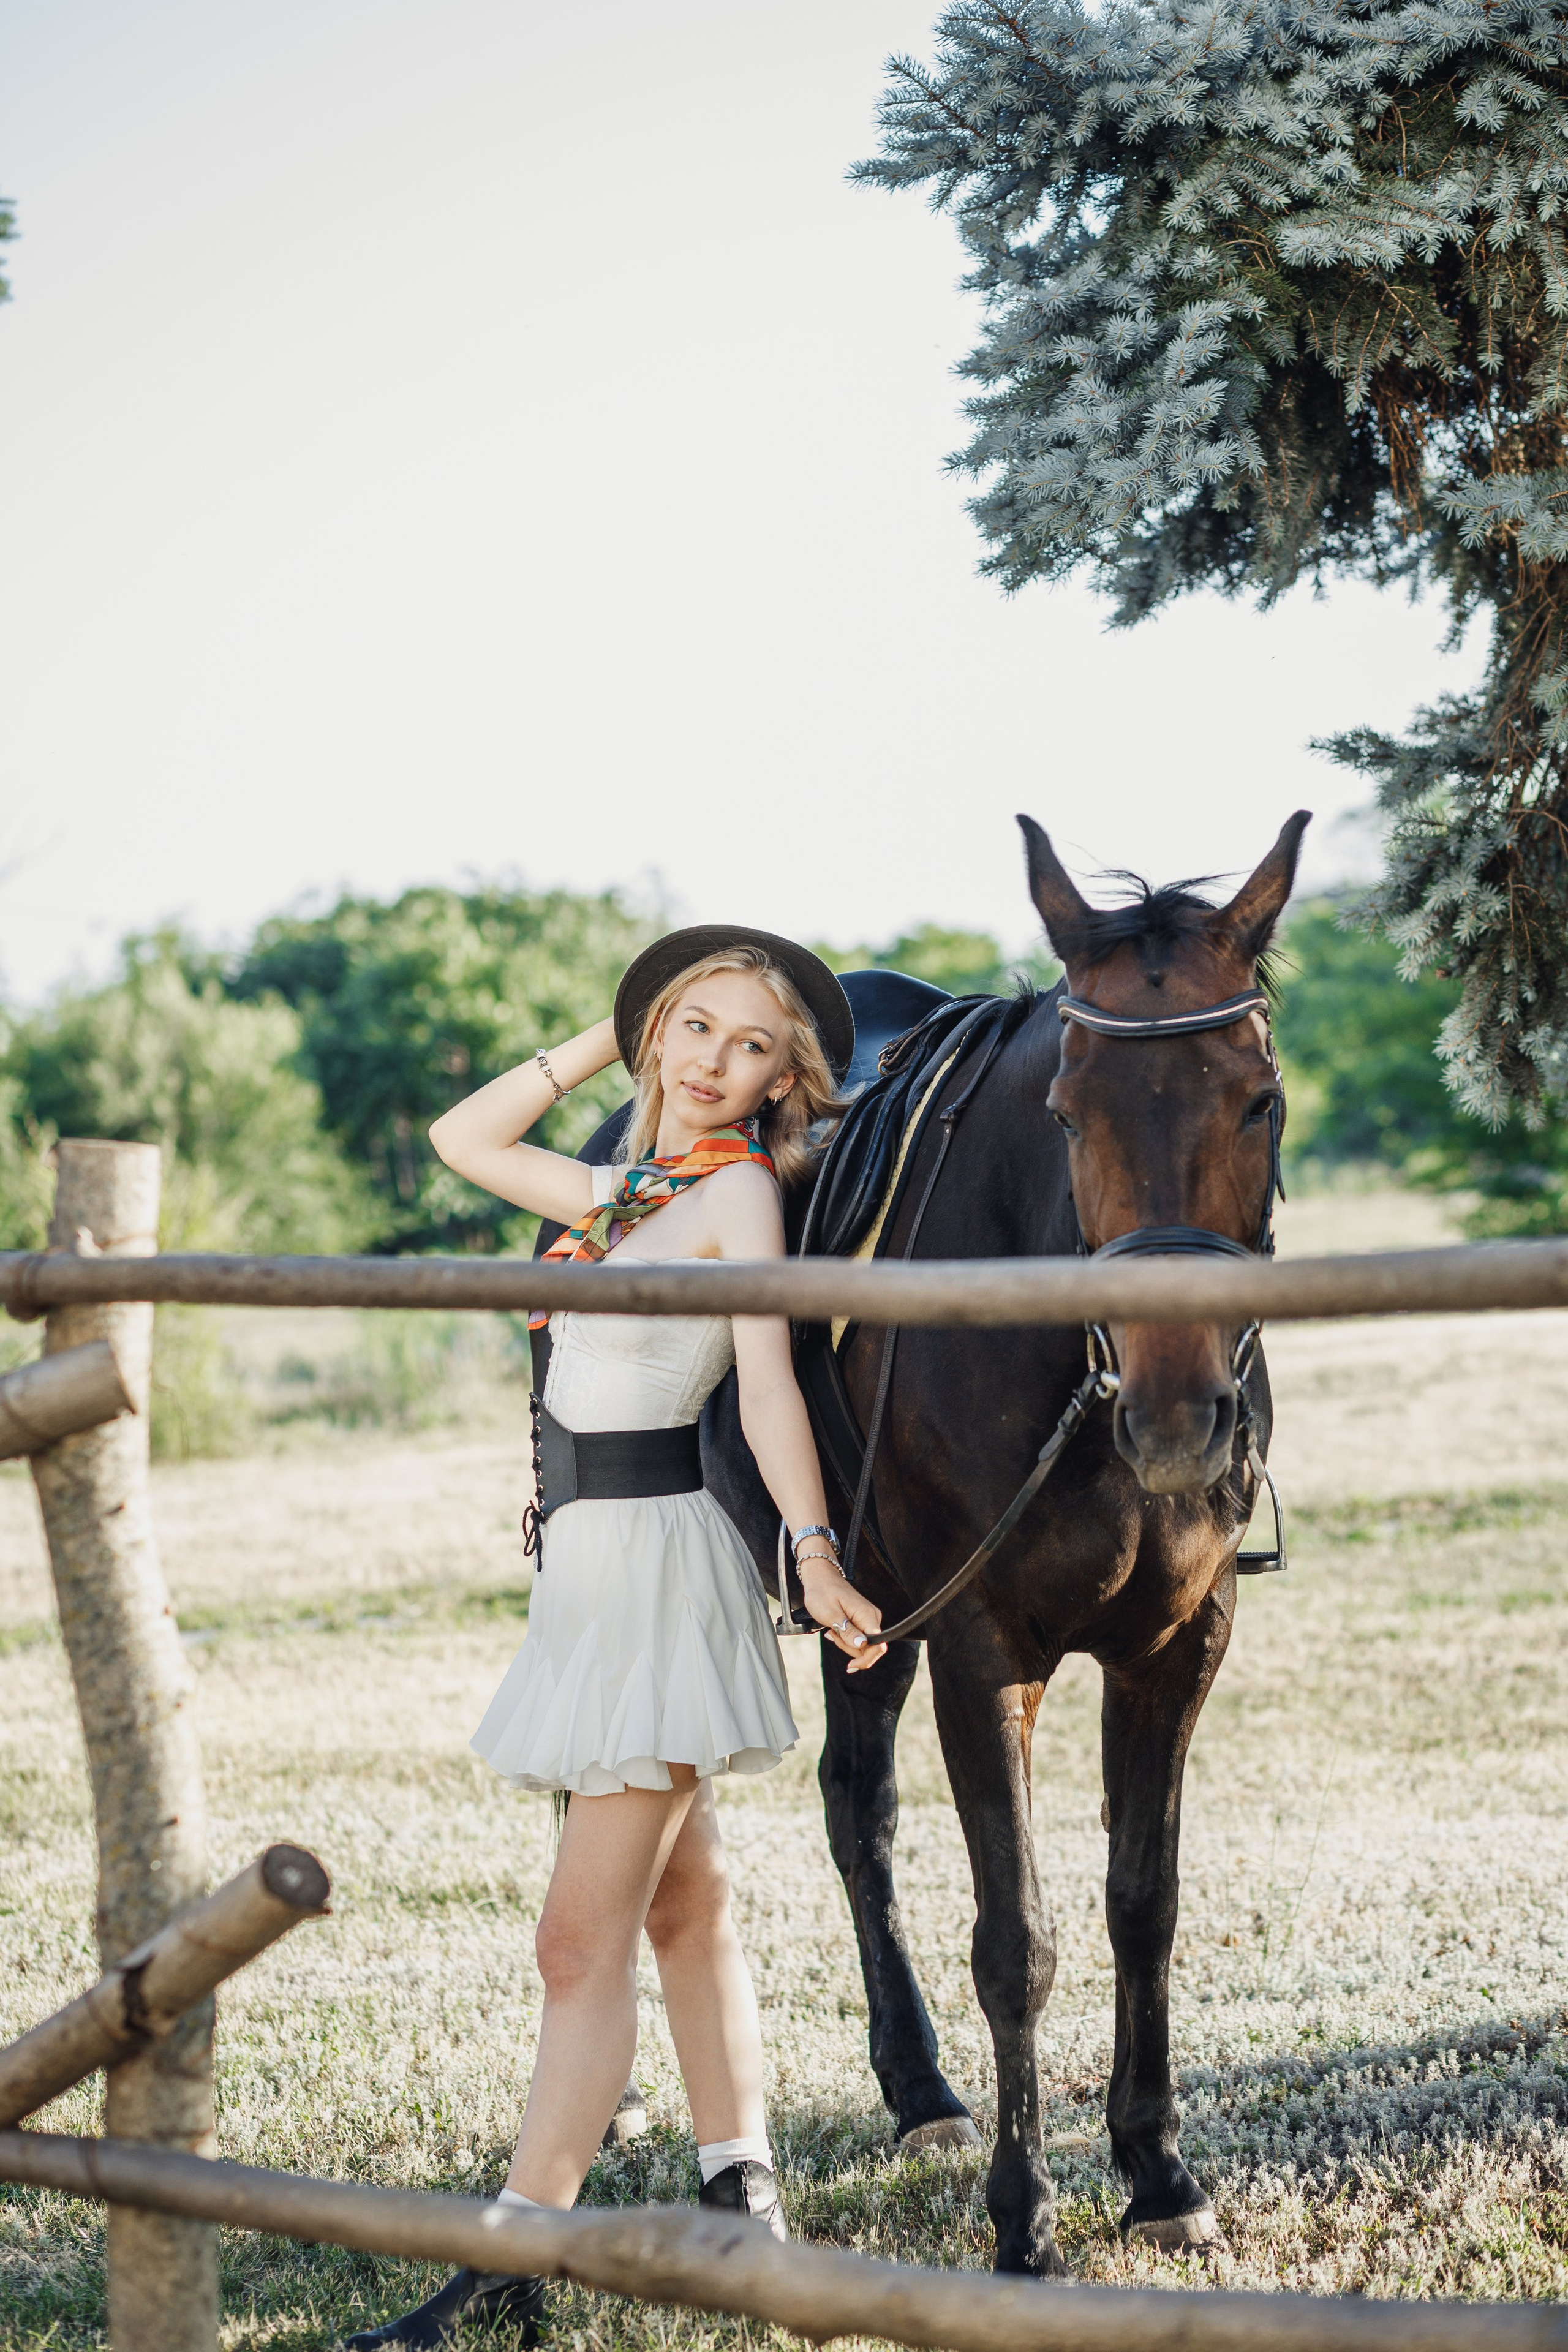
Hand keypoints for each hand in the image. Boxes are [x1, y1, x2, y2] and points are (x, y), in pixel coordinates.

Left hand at [798, 1556, 885, 1673]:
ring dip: (845, 1643)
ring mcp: (868, 1617)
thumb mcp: (831, 1615)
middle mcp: (872, 1617)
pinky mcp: (862, 1618)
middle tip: (831, 1636)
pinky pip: (858, 1636)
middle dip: (849, 1650)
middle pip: (869, 1648)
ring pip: (862, 1644)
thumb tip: (863, 1645)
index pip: (878, 1646)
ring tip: (831, 1630)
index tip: (850, 1666)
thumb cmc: (822, 1593)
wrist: (820, 1577)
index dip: (866, 1659)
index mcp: (867, 1615)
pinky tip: (834, 1630)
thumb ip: (848, 1632)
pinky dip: (845, 1638)